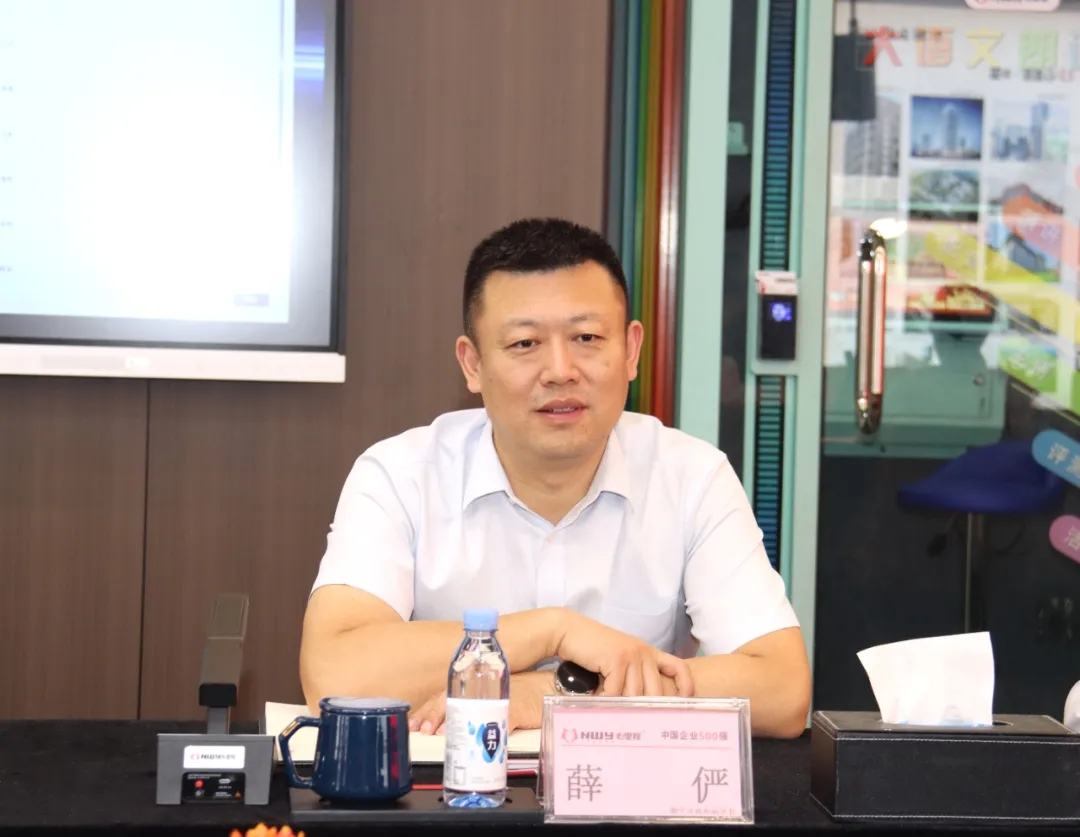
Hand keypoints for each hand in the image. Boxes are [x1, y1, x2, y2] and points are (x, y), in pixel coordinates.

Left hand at [407, 671, 554, 734]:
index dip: (429, 710)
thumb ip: (475, 706)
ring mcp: (500, 699)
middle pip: (454, 700)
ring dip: (452, 723)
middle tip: (420, 730)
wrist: (551, 689)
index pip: (447, 696)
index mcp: (477, 688)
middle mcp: (485, 691)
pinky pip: (499, 722)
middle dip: (433, 716)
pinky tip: (476, 740)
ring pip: (470, 710)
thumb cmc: (523, 694)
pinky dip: (486, 731)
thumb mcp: (495, 696)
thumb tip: (449, 727)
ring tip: (438, 735)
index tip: (415, 723)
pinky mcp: (517, 710)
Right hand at [554, 611, 693, 697]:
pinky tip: (595, 696)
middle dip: (643, 710)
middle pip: (655, 693)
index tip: (684, 702)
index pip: (678, 667)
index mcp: (648, 652)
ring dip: (618, 705)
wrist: (570, 631)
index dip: (685, 685)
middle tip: (631, 723)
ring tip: (606, 705)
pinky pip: (615, 692)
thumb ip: (632, 677)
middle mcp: (644, 652)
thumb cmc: (593, 650)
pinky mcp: (617, 659)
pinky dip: (604, 699)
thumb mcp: (619, 661)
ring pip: (634, 695)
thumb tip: (641, 710)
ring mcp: (632, 655)